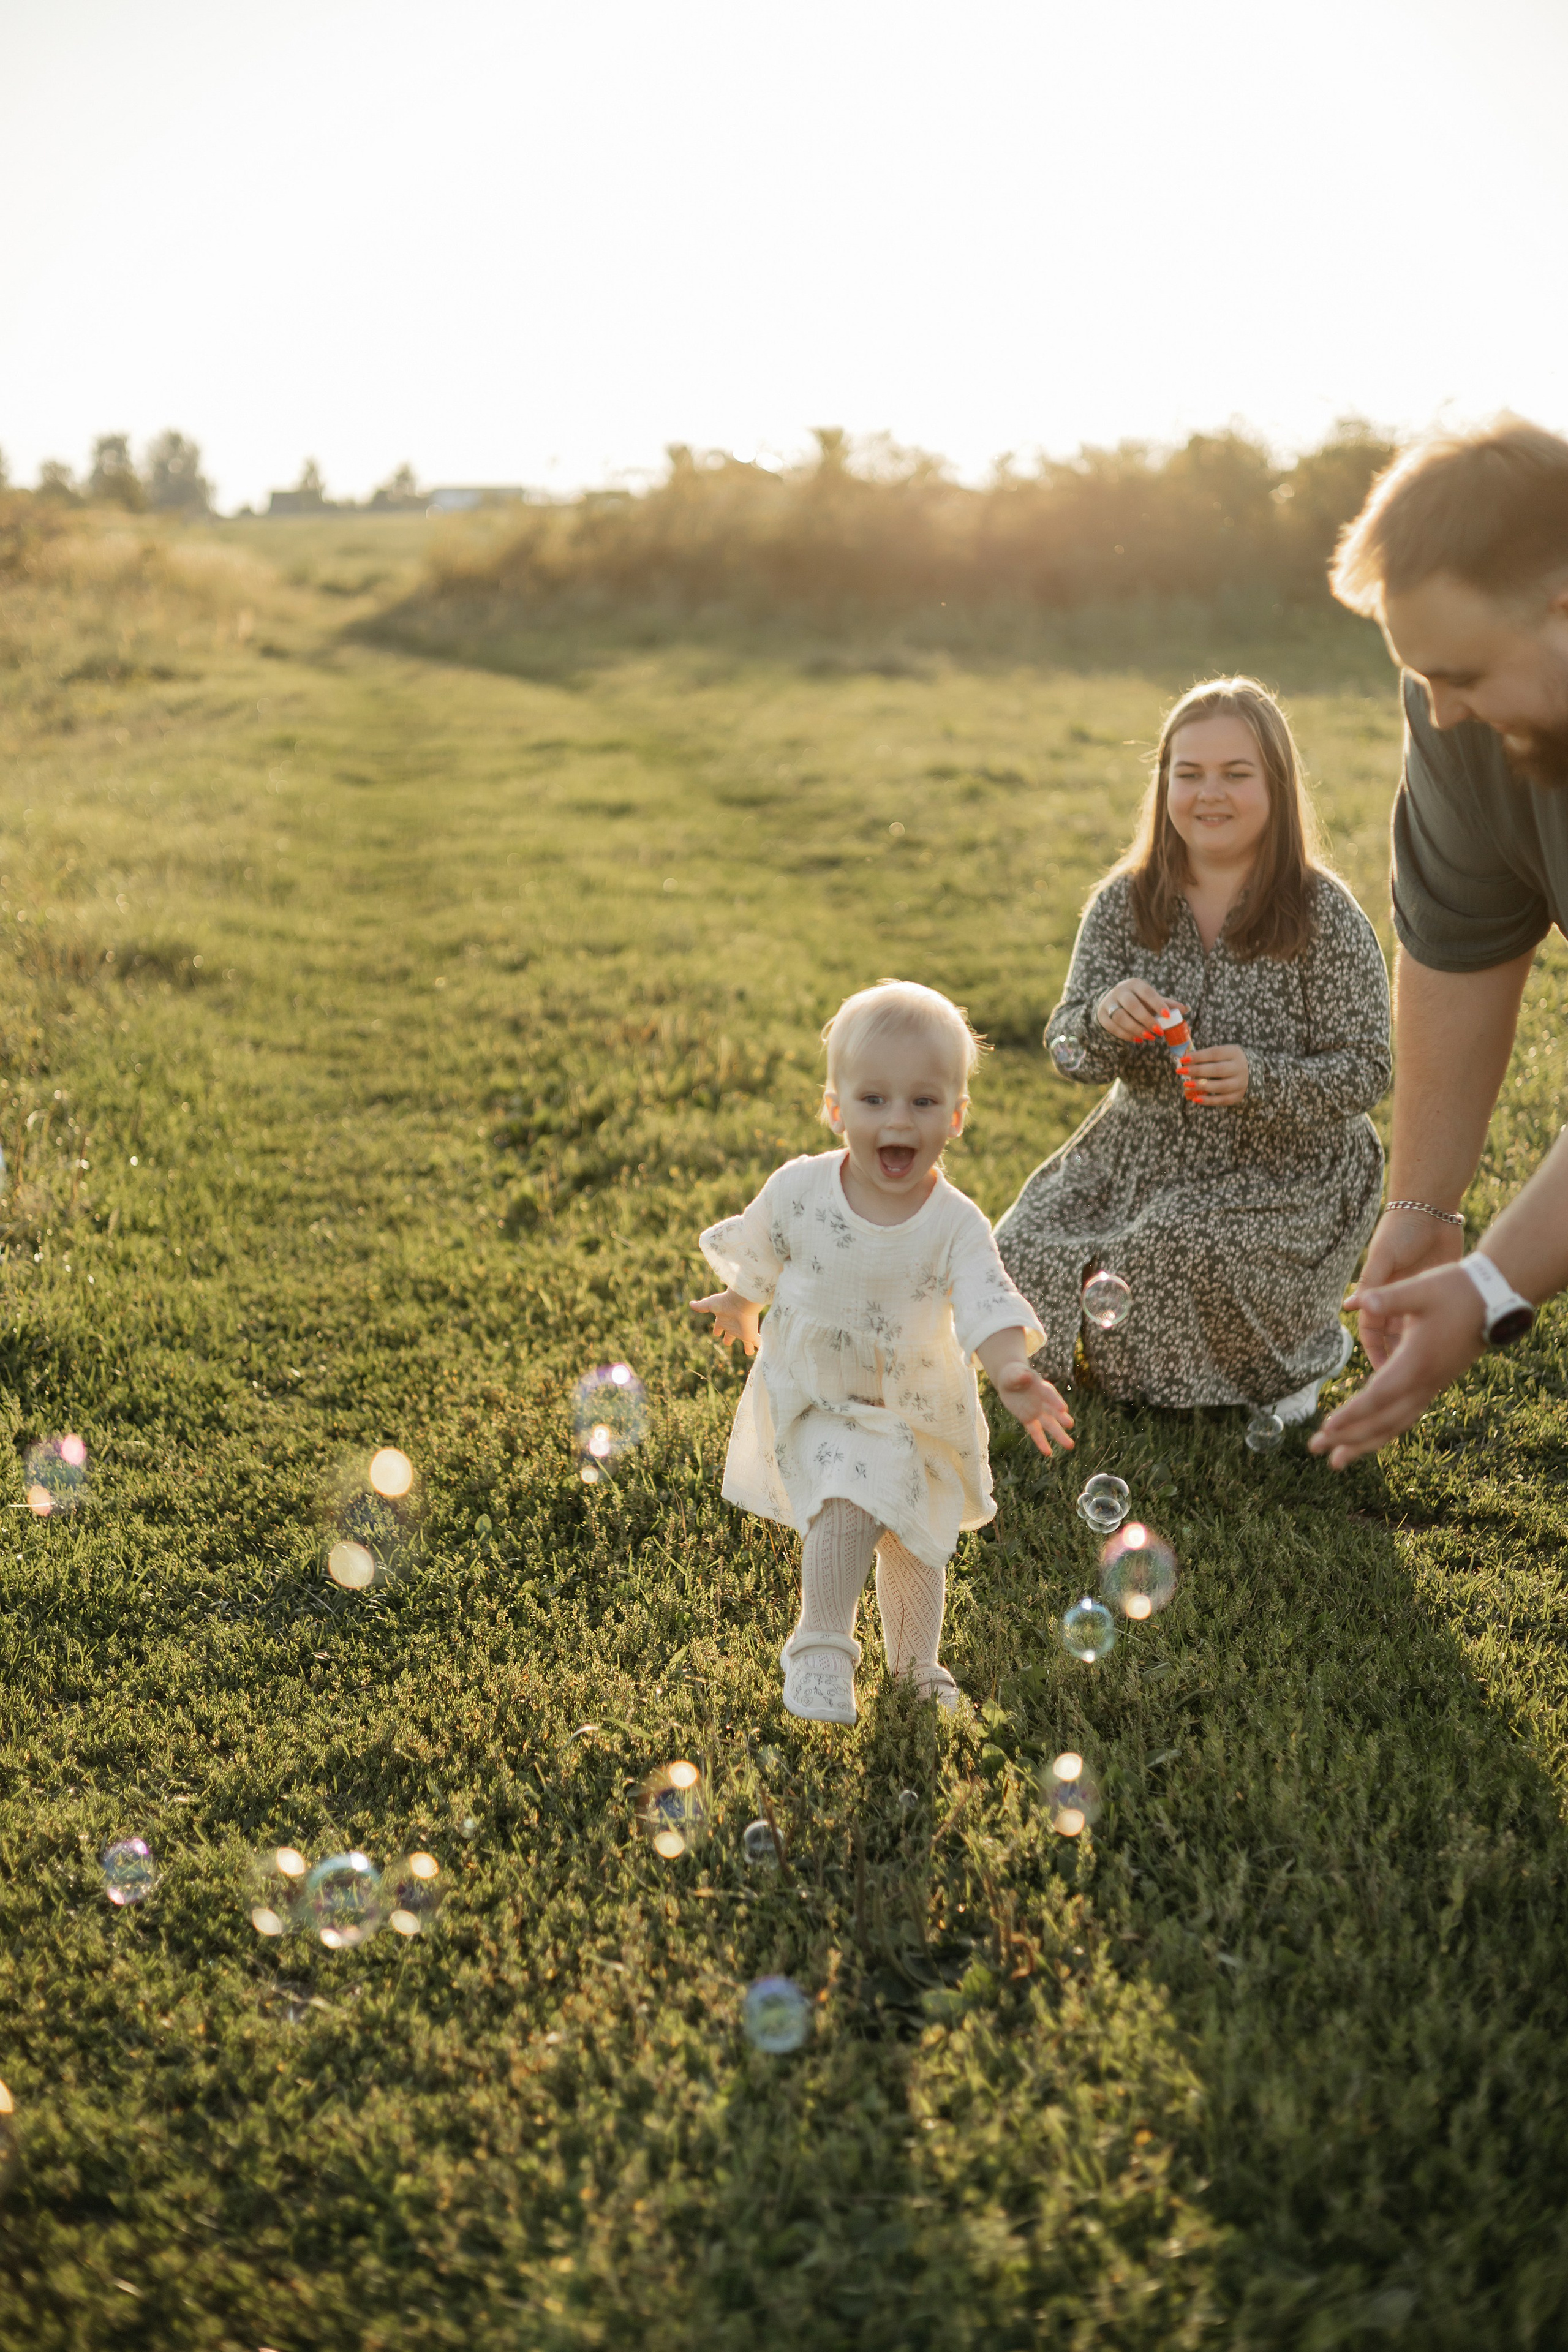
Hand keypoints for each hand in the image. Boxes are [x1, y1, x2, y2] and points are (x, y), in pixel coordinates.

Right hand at [690, 1288, 761, 1354]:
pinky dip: (759, 1346)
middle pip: (731, 1335)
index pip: (719, 1327)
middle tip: (728, 1343)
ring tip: (749, 1352)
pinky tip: (762, 1350)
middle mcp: (733, 1326)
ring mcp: (742, 1331)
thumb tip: (690, 1304)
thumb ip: (701, 1306)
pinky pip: (756, 1342)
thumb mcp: (710, 1304)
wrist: (741, 1301)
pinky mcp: (750, 1334)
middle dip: (729, 1339)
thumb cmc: (725, 1302)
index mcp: (723, 1320)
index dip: (717, 1330)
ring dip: (747, 1346)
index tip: (716, 1333)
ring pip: (746, 1341)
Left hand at [991, 1362, 1074, 1456]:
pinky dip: (1041, 1442)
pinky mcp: (1028, 1420)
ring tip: (1070, 1445)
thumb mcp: (1014, 1373)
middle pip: (1054, 1411)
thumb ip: (1020, 1375)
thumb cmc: (1014, 1374)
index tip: (1063, 1409)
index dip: (1056, 1401)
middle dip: (1062, 1418)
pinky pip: (1035, 1432)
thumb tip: (1026, 1375)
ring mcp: (1037, 1412)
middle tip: (1070, 1424)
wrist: (1010, 1380)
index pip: (1050, 1394)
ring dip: (1059, 1435)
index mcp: (1042, 1387)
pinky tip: (1048, 1453)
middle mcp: (1043, 1401)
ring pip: (1049, 1425)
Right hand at [1095, 978, 1178, 1043]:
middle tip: (1159, 1032)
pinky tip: (1138, 1039)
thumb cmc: (1138, 1000)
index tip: (1167, 1016)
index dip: (1157, 1004)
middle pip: (1132, 1005)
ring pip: (1120, 1017)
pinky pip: (1113, 1027)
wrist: (1111, 1001)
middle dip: (1146, 1019)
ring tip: (1149, 1037)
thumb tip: (1186, 1009)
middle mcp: (1120, 991)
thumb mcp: (1151, 999)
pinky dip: (1126, 1035)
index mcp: (1135, 984)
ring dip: (1136, 1029)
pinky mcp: (1102, 1016)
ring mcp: (1109, 1003)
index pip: (1147, 993)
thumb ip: (1167, 1004)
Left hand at [1182, 1044, 1247, 1105]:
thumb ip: (1206, 1057)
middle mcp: (1239, 1068)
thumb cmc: (1227, 1061)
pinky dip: (1208, 1101)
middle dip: (1198, 1071)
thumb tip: (1185, 1061)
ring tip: (1187, 1085)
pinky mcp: (1237, 1096)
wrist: (1249, 1072)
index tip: (1183, 1059)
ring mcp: (1240, 1083)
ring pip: (1221, 1086)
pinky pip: (1222, 1100)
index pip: (1215, 1053)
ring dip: (1202, 1086)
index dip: (1198, 1056)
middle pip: (1218, 1070)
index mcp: (1234, 1053)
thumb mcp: (1221, 1054)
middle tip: (1181, 1071)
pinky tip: (1196, 1099)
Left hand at [1309, 1261, 1485, 1467]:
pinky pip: (1405, 1417)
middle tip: (1314, 1449)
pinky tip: (1367, 1439)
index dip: (1352, 1413)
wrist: (1495, 1300)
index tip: (1327, 1427)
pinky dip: (1384, 1431)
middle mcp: (1424, 1382)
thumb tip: (1359, 1300)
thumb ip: (1390, 1297)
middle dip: (1348, 1437)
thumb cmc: (1457, 1290)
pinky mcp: (1434, 1385)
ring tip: (1336, 1461)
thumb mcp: (1422, 1288)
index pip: (1379, 1396)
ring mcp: (1431, 1387)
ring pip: (1395, 1425)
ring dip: (1364, 1443)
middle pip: (1382, 1420)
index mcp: (1416, 1362)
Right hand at [1353, 1208, 1464, 1369]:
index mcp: (1378, 1289)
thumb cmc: (1402, 1231)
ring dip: (1414, 1347)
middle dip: (1395, 1355)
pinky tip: (1443, 1350)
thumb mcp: (1384, 1258)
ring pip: (1412, 1330)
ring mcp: (1416, 1293)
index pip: (1371, 1328)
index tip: (1382, 1371)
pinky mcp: (1435, 1290)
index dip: (1375, 1350)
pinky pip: (1432, 1319)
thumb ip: (1372, 1284)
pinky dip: (1433, 1334)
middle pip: (1391, 1335)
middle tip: (1405, 1380)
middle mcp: (1394, 1295)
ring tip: (1425, 1371)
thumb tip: (1349, 1308)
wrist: (1431, 1209)